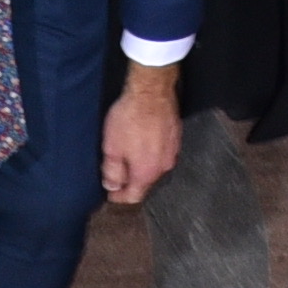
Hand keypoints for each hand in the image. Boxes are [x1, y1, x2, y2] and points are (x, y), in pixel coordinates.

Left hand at [101, 66, 181, 206]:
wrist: (152, 90)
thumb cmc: (130, 117)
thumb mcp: (112, 147)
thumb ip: (112, 171)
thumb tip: (112, 186)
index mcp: (146, 173)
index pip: (134, 196)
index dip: (119, 197)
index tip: (111, 194)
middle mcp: (163, 167)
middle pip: (145, 183)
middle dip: (131, 181)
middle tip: (117, 174)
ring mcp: (173, 152)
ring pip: (154, 167)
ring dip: (141, 165)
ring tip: (128, 155)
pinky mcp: (176, 137)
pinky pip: (162, 152)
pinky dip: (151, 152)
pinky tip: (142, 142)